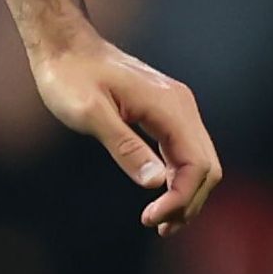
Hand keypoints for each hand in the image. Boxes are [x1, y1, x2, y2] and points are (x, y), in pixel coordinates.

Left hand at [29, 35, 223, 233]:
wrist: (65, 46)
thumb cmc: (70, 77)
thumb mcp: (89, 114)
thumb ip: (124, 146)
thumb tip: (155, 183)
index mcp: (169, 106)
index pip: (196, 164)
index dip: (180, 198)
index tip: (150, 219)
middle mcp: (181, 106)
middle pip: (207, 167)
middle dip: (188, 201)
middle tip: (157, 226)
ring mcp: (177, 108)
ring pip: (200, 161)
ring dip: (186, 194)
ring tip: (160, 222)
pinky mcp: (166, 112)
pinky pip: (185, 151)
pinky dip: (178, 178)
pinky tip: (159, 196)